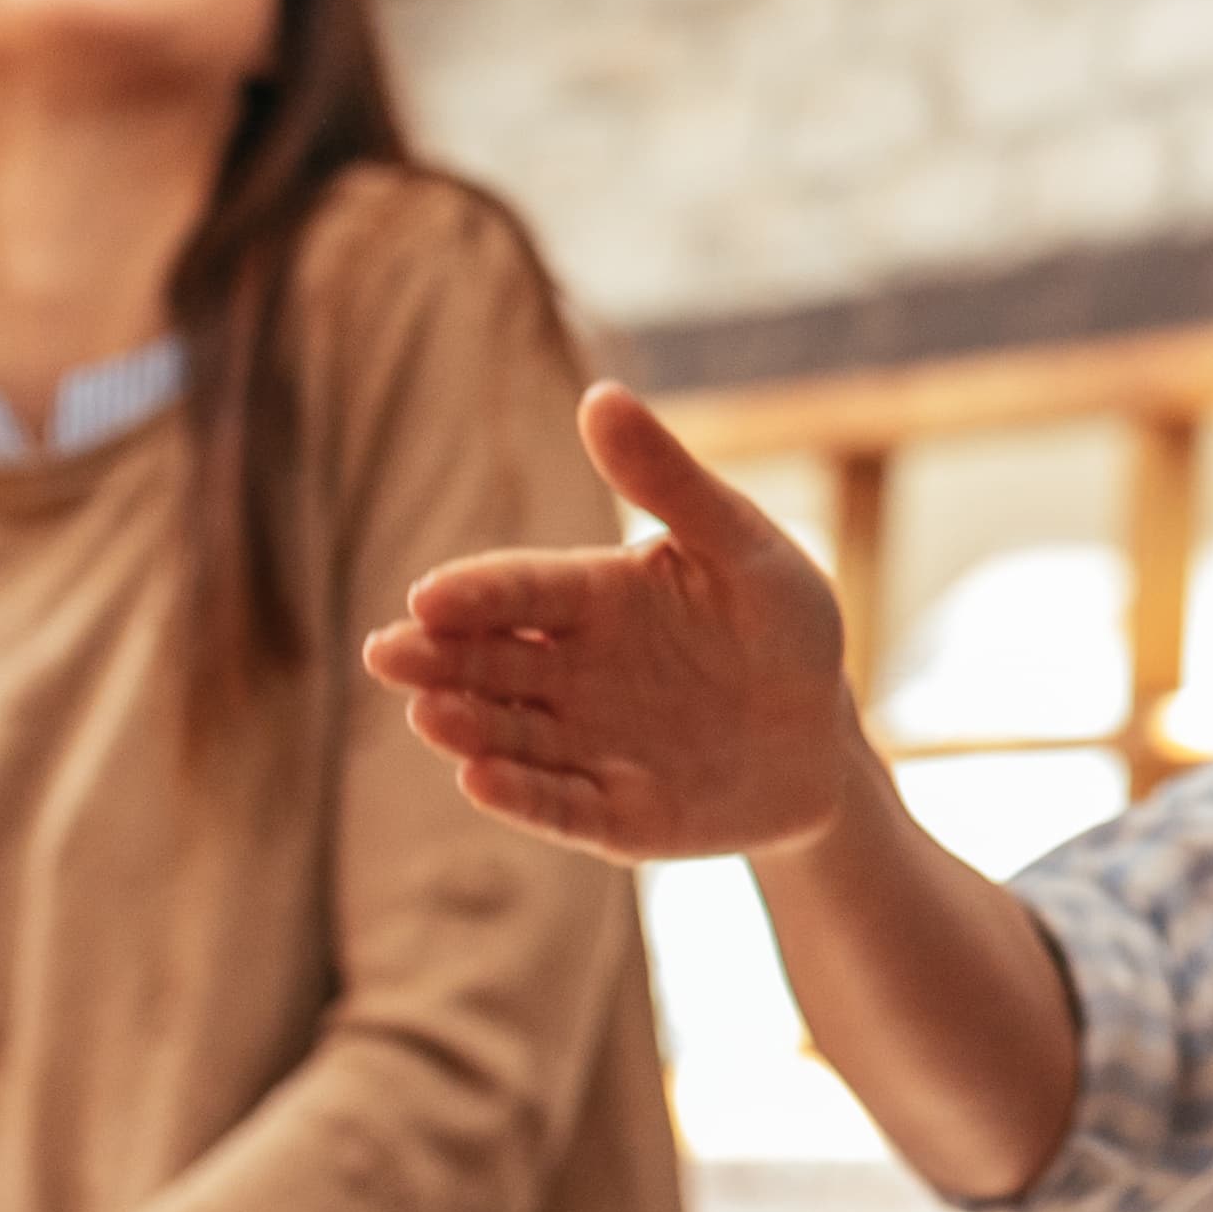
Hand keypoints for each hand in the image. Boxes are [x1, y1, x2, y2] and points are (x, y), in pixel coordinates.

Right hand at [369, 387, 893, 865]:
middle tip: (387, 654)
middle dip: (439, 660)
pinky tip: (479, 780)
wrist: (825, 734)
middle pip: (491, 662)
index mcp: (592, 597)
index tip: (428, 595)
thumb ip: (670, 482)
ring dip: (469, 726)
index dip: (477, 594)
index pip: (521, 589)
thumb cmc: (781, 621)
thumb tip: (600, 396)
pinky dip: (522, 796)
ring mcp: (586, 745)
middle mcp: (571, 671)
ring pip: (511, 734)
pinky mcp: (617, 815)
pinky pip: (562, 805)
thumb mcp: (742, 544)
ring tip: (430, 715)